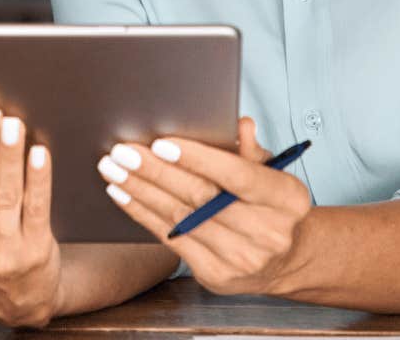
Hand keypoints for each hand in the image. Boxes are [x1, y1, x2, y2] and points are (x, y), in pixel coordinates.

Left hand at [98, 116, 310, 295]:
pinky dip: (142, 214)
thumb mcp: (272, 173)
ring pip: (180, 218)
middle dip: (156, 172)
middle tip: (122, 152)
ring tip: (113, 168)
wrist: (284, 259)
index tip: (161, 143)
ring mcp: (241, 258)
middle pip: (201, 197)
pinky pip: (171, 239)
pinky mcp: (216, 275)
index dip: (198, 158)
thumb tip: (239, 125)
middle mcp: (268, 233)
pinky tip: (123, 194)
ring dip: (140, 191)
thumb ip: (251, 151)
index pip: (237, 176)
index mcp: (286, 199)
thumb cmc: (270, 205)